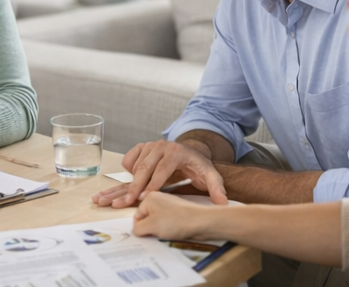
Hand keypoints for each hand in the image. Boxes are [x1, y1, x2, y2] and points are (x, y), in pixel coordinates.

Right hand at [92, 140, 225, 207]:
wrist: (190, 151)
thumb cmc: (198, 166)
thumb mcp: (211, 176)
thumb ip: (217, 188)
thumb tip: (223, 202)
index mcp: (176, 152)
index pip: (162, 169)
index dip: (153, 184)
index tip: (146, 198)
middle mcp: (161, 146)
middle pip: (144, 167)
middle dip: (136, 186)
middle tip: (129, 201)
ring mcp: (149, 145)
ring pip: (135, 165)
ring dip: (130, 182)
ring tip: (126, 197)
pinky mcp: (141, 147)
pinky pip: (129, 159)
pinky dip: (128, 170)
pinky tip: (132, 181)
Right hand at [131, 191, 217, 240]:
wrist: (202, 222)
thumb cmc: (178, 220)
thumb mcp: (152, 226)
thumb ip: (138, 228)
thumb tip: (136, 230)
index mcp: (150, 197)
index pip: (137, 214)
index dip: (141, 226)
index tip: (147, 233)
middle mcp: (159, 197)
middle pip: (146, 215)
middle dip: (148, 226)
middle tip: (157, 232)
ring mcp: (169, 203)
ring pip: (157, 218)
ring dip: (158, 227)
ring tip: (166, 231)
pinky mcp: (178, 211)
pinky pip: (167, 220)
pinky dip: (167, 227)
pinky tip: (174, 231)